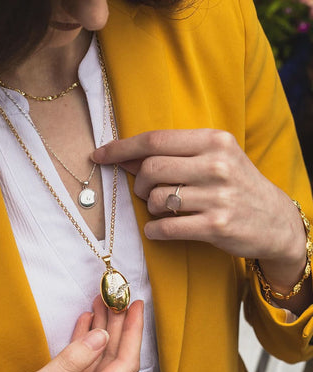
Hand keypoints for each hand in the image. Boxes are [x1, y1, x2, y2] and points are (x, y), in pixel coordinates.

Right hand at [0, 298, 143, 371]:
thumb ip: (69, 363)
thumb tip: (100, 336)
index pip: (124, 363)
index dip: (134, 332)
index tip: (137, 306)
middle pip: (113, 357)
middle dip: (117, 324)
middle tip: (117, 297)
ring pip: (98, 357)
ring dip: (101, 328)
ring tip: (101, 302)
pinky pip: (82, 363)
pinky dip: (83, 340)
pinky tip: (85, 322)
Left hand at [92, 129, 305, 279]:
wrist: (275, 220)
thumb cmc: (236, 184)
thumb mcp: (213, 159)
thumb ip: (173, 155)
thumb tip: (125, 157)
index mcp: (214, 140)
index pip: (155, 140)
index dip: (121, 148)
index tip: (99, 155)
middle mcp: (217, 164)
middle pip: (151, 168)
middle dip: (139, 183)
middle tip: (146, 191)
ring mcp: (218, 196)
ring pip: (157, 199)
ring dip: (150, 207)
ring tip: (164, 209)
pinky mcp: (216, 226)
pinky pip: (166, 227)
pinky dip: (154, 229)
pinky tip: (159, 228)